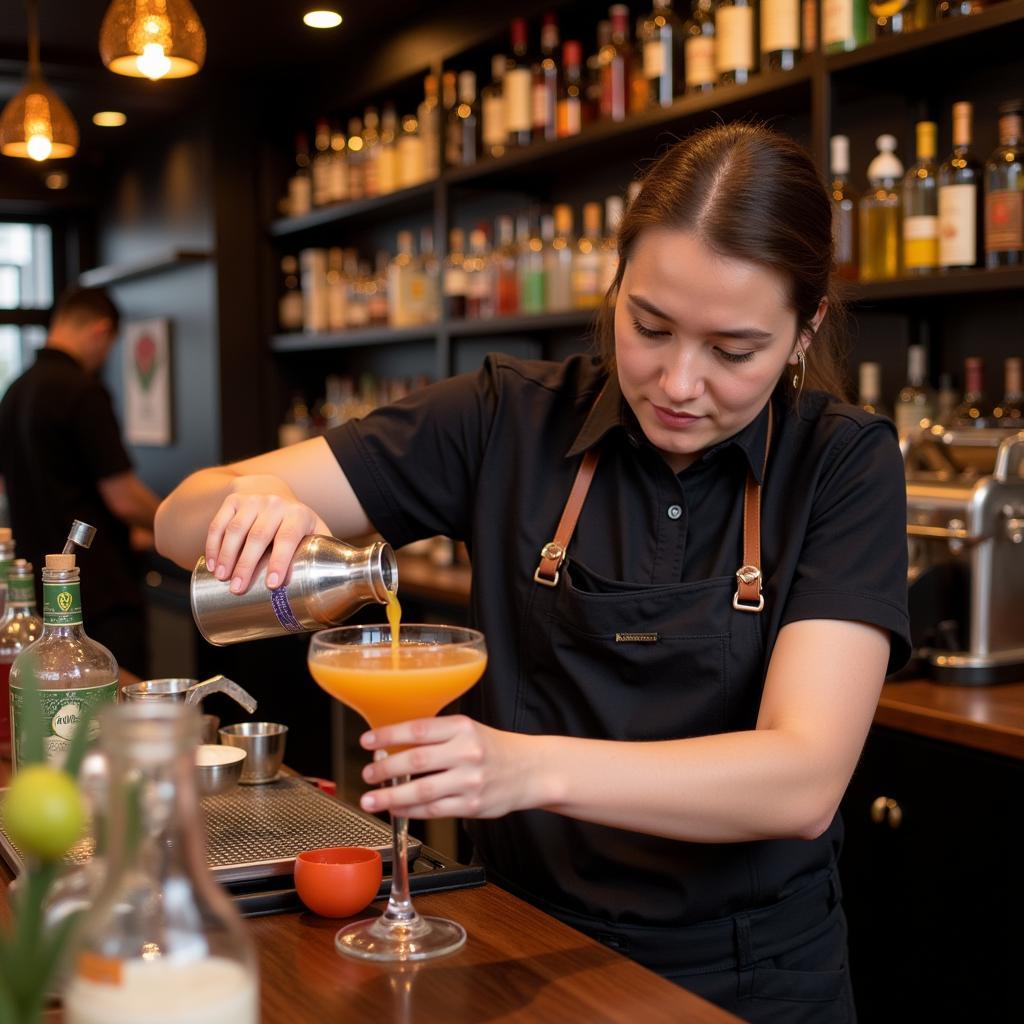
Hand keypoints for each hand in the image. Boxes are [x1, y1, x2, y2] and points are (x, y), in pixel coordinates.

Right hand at [205, 489, 328, 593]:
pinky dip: (212, 544)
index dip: (280, 561)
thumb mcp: (314, 532)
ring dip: (226, 555)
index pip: (288, 538)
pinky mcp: (232, 501)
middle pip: (258, 536)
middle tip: (238, 588)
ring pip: (236, 530)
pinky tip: (211, 564)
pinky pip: (219, 523)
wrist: (273, 492)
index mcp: (298, 515)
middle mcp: (275, 504)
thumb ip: (324, 553)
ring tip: (222, 578)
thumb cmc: (297, 524)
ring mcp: (252, 501)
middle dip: (247, 564)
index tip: (272, 584)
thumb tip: (333, 589)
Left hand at [358, 716, 540, 819]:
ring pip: (421, 791)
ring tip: (370, 799)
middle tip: (367, 774)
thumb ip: (437, 736)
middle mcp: (467, 752)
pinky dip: (410, 811)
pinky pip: (434, 810)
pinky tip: (396, 809)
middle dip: (384, 769)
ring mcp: (470, 781)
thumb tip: (393, 745)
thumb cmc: (495, 749)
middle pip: (416, 761)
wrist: (532, 770)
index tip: (367, 741)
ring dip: (390, 796)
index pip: (418, 729)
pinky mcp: (472, 806)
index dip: (388, 735)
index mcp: (463, 727)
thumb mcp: (469, 730)